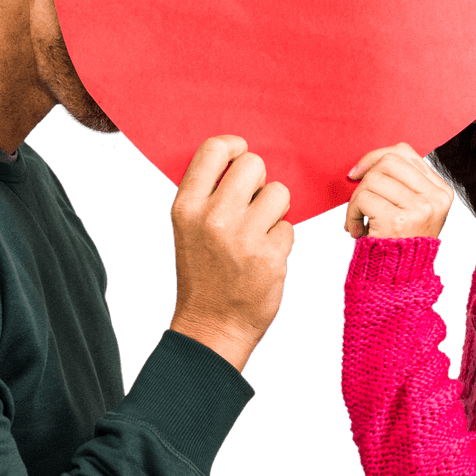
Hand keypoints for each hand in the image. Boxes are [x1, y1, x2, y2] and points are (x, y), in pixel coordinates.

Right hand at [168, 136, 294, 371]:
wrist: (211, 328)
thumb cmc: (203, 274)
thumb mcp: (188, 230)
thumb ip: (207, 194)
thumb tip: (240, 158)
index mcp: (186, 207)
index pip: (214, 149)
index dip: (235, 147)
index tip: (241, 157)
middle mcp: (213, 218)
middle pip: (253, 165)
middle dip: (259, 182)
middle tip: (252, 205)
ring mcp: (243, 237)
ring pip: (279, 193)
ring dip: (275, 211)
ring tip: (259, 233)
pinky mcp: (271, 256)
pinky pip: (289, 227)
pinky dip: (281, 241)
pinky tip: (264, 259)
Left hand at [345, 142, 454, 239]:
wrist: (398, 284)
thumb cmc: (398, 245)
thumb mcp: (411, 211)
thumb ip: (401, 185)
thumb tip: (366, 165)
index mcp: (441, 192)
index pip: (404, 153)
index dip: (375, 157)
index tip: (357, 173)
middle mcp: (435, 198)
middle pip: (388, 161)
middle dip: (365, 178)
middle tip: (359, 203)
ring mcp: (419, 209)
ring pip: (373, 179)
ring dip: (356, 200)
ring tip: (358, 221)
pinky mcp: (398, 220)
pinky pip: (363, 198)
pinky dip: (351, 214)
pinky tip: (356, 230)